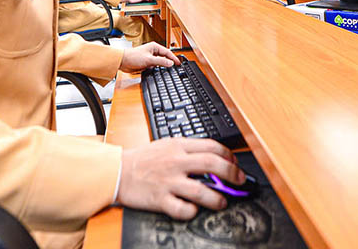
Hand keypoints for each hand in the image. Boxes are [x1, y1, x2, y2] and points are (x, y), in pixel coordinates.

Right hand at [117, 138, 244, 218]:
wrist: (117, 171)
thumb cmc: (143, 159)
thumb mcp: (167, 145)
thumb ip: (189, 149)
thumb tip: (214, 157)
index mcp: (179, 146)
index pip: (212, 146)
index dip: (229, 155)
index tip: (235, 163)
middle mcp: (176, 162)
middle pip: (213, 165)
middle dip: (232, 174)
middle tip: (240, 181)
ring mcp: (169, 181)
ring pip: (201, 190)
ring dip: (217, 198)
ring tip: (223, 202)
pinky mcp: (160, 199)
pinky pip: (181, 209)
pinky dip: (192, 212)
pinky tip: (195, 211)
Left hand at [120, 42, 178, 72]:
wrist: (122, 61)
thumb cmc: (133, 57)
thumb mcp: (149, 60)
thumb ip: (161, 61)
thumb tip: (170, 63)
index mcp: (154, 47)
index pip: (167, 52)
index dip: (174, 58)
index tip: (179, 63)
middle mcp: (153, 51)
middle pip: (165, 56)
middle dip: (170, 61)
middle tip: (176, 67)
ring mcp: (150, 57)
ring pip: (160, 61)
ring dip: (164, 65)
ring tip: (170, 69)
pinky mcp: (147, 62)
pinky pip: (155, 65)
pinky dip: (158, 68)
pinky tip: (160, 71)